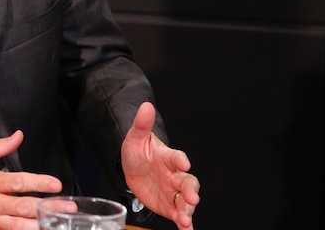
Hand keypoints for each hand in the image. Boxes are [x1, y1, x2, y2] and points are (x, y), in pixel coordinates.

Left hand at [121, 102, 199, 229]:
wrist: (132, 167)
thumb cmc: (138, 151)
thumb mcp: (135, 137)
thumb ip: (141, 124)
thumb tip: (146, 105)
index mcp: (167, 157)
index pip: (176, 157)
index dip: (180, 159)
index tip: (184, 162)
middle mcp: (174, 175)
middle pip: (187, 182)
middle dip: (191, 191)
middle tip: (192, 198)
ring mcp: (173, 191)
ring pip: (185, 201)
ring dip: (187, 209)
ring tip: (184, 218)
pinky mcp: (169, 205)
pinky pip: (179, 214)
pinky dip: (184, 223)